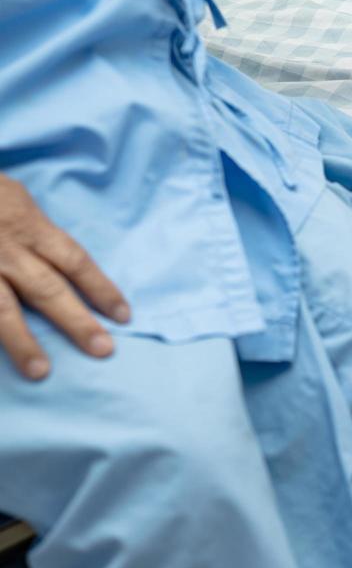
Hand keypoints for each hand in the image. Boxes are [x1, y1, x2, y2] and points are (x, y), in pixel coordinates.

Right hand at [0, 174, 129, 379]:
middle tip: (103, 350)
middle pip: (47, 289)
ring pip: (1, 309)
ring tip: (40, 372)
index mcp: (28, 226)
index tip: (124, 315)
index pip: (74, 260)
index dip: (101, 288)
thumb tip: (58, 261)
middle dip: (76, 322)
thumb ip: (32, 228)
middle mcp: (5, 250)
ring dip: (22, 342)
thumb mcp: (11, 195)